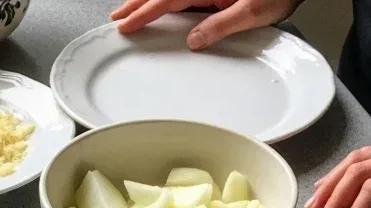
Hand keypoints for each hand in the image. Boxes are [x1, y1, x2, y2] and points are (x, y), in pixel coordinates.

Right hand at [111, 0, 297, 49]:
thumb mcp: (252, 12)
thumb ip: (220, 25)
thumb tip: (193, 41)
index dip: (143, 12)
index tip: (125, 25)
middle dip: (137, 3)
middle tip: (117, 18)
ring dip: (148, 0)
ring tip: (128, 11)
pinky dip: (166, 2)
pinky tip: (160, 7)